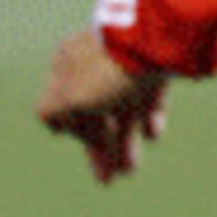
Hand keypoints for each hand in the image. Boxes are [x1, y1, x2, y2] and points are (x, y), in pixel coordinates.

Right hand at [36, 28, 171, 184]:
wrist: (162, 36)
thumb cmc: (111, 70)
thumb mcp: (70, 98)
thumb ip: (54, 114)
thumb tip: (59, 126)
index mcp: (68, 63)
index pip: (61, 105)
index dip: (71, 131)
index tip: (79, 145)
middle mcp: (95, 60)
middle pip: (93, 111)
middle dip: (100, 146)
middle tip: (108, 179)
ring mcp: (129, 61)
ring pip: (122, 107)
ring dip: (124, 141)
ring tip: (131, 169)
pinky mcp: (159, 63)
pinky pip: (149, 95)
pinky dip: (148, 117)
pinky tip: (153, 134)